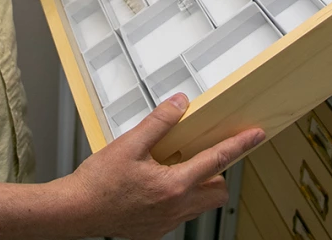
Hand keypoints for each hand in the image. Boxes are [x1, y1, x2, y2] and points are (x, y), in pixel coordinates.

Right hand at [62, 94, 264, 239]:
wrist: (76, 210)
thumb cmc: (98, 182)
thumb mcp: (129, 144)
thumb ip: (159, 122)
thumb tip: (180, 104)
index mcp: (173, 185)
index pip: (217, 160)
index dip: (239, 145)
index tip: (256, 135)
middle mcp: (176, 208)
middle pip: (218, 191)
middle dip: (218, 173)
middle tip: (203, 155)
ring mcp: (167, 223)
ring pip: (200, 205)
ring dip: (198, 186)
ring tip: (175, 169)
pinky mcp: (155, 232)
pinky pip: (180, 215)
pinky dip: (178, 199)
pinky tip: (155, 187)